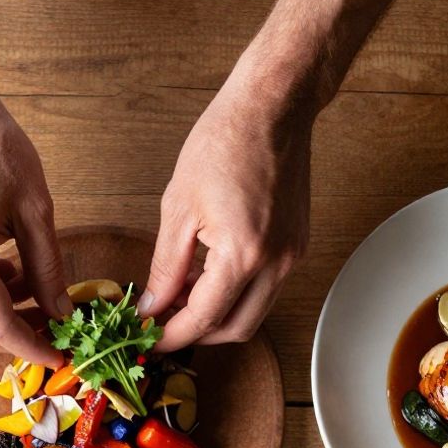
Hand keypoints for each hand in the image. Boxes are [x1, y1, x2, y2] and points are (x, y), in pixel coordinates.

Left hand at [139, 79, 312, 351]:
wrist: (273, 108)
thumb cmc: (224, 143)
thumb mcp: (179, 207)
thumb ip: (166, 265)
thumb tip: (153, 304)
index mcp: (243, 255)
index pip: (204, 319)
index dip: (172, 335)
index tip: (149, 339)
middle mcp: (277, 263)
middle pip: (236, 329)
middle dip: (197, 333)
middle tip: (163, 320)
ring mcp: (293, 254)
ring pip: (255, 311)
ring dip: (219, 313)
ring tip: (182, 292)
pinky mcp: (297, 243)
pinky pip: (267, 286)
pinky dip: (237, 291)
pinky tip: (209, 271)